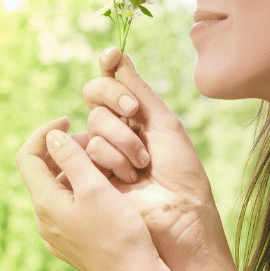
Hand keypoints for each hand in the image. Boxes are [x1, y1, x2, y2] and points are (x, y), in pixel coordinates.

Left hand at [15, 116, 162, 270]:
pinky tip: (108, 190)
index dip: (44, 133)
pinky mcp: (72, 245)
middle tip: (95, 140)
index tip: (69, 119)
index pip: (28, 157)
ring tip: (106, 162)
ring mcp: (57, 236)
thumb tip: (54, 137)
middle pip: (43, 173)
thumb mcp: (95, 188)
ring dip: (76, 171)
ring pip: (59, 191)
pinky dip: (82, 190)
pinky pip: (69, 208)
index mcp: (45, 203)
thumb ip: (72, 159)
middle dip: (65, 150)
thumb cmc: (119, 232)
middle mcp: (45, 221)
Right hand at [76, 48, 227, 270]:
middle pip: (95, 96)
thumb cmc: (182, 172)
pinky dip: (112, 159)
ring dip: (123, 141)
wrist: (181, 214)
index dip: (109, 69)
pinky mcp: (88, 177)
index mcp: (136, 118)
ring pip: (93, 124)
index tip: (111, 56)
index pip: (111, 83)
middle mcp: (115, 132)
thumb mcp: (164, 124)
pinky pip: (87, 149)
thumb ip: (137, 91)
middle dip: (117, 101)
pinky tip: (129, 179)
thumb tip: (116, 56)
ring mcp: (100, 154)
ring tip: (142, 165)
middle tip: (135, 113)